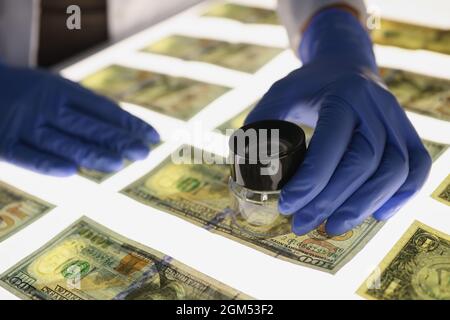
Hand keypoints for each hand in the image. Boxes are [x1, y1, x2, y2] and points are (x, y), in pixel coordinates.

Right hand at [0, 65, 158, 175]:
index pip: (103, 109)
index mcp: (61, 89)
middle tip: (143, 153)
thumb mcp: (54, 87)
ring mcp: (24, 124)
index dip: (129, 123)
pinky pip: (27, 157)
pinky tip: (71, 172)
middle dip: (118, 140)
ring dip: (92, 154)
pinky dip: (47, 164)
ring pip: (63, 143)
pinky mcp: (3, 143)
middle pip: (88, 126)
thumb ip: (83, 105)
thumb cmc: (26, 91)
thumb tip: (122, 127)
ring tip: (119, 164)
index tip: (152, 136)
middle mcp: (46, 105)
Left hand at [245, 8, 430, 235]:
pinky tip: (376, 214)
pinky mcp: (409, 133)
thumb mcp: (279, 94)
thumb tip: (243, 165)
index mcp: (344, 94)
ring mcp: (398, 120)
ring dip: (364, 205)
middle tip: (303, 224)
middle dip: (332, 200)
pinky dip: (401, 195)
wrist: (346, 66)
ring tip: (334, 227)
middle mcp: (377, 107)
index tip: (288, 205)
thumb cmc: (310, 85)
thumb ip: (261, 124)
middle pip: (364, 162)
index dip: (311, 180)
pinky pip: (417, 168)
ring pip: (395, 170)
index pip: (332, 144)